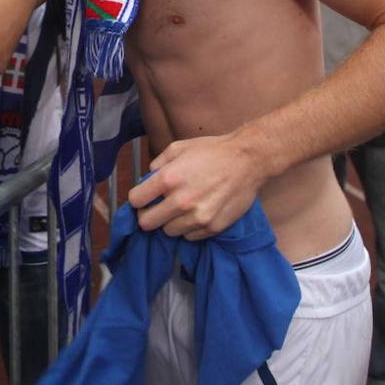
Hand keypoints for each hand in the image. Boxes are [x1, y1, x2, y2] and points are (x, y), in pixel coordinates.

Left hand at [127, 134, 269, 239]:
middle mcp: (181, 202)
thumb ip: (157, 164)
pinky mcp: (213, 227)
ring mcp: (198, 217)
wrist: (248, 160)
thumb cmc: (212, 151)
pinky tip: (196, 214)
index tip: (144, 197)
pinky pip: (189, 237)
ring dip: (170, 222)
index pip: (136, 200)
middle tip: (157, 208)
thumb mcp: (178, 148)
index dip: (138, 198)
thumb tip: (146, 179)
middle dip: (148, 215)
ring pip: (168, 232)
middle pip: (147, 223)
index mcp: (168, 179)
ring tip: (181, 210)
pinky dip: (189, 228)